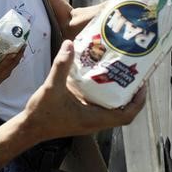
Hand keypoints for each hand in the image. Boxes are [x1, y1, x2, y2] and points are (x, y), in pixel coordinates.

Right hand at [0, 45, 23, 95]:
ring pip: (16, 63)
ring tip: (22, 46)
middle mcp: (4, 72)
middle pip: (14, 62)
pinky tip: (17, 52)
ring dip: (20, 55)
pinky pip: (14, 65)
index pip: (6, 63)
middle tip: (23, 44)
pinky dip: (17, 58)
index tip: (15, 50)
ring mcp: (7, 73)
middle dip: (20, 53)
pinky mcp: (7, 73)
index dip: (11, 57)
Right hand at [22, 41, 145, 139]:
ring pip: (113, 109)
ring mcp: (89, 120)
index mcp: (93, 119)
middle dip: (132, 95)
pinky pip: (102, 106)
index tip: (142, 85)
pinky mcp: (83, 116)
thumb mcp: (52, 87)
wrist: (29, 128)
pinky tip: (101, 78)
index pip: (126, 116)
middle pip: (124, 111)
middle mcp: (95, 122)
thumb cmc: (42, 113)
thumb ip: (61, 65)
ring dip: (120, 94)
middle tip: (135, 74)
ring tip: (122, 73)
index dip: (138, 102)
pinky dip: (106, 94)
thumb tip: (70, 44)